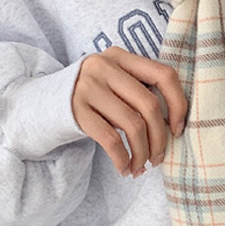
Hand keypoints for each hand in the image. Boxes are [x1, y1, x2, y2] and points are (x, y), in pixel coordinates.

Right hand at [71, 48, 187, 179]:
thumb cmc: (94, 99)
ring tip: (140, 167)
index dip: (178, 105)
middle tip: (158, 158)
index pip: (164, 75)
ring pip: (133, 125)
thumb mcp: (115, 83)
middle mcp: (105, 67)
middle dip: (159, 139)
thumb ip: (140, 92)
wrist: (46, 104)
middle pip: (150, 105)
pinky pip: (111, 140)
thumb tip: (174, 127)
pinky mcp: (77, 110)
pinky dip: (122, 159)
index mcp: (122, 57)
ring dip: (142, 153)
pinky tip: (124, 169)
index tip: (178, 130)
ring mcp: (89, 87)